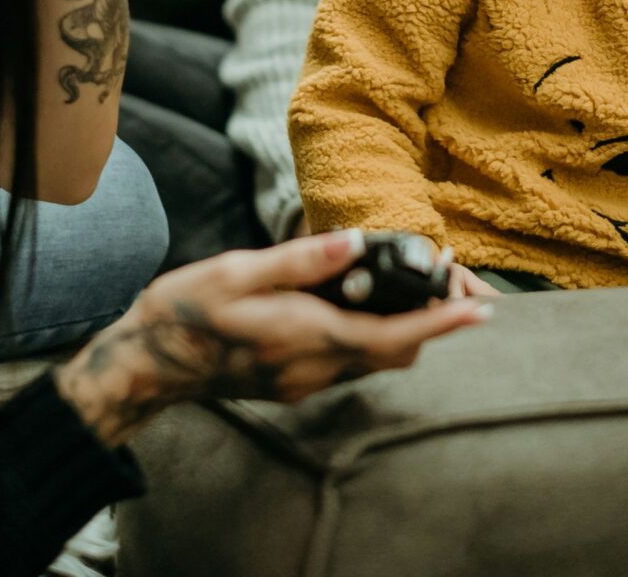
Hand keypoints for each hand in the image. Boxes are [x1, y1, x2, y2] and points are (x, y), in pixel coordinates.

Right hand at [54, 230, 488, 445]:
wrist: (147, 366)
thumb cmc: (185, 313)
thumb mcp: (235, 273)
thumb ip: (298, 260)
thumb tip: (355, 243)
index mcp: (306, 336)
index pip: (392, 334)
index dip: (441, 323)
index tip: (479, 309)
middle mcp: (314, 368)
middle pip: (395, 351)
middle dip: (431, 323)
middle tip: (449, 283)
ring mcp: (305, 382)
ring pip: (375, 358)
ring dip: (401, 328)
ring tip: (409, 284)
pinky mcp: (295, 384)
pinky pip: (349, 361)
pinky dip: (370, 334)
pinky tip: (357, 301)